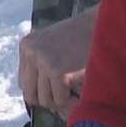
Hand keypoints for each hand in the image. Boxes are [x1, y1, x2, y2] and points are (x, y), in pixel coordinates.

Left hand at [18, 4, 97, 118]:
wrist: (102, 25)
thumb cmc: (83, 37)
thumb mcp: (53, 46)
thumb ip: (41, 64)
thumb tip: (38, 97)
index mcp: (27, 46)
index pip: (23, 83)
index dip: (41, 92)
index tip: (58, 92)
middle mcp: (30, 52)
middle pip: (30, 94)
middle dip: (50, 100)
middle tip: (67, 97)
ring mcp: (42, 61)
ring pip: (45, 100)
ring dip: (62, 101)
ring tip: (75, 94)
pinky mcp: (57, 71)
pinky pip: (60, 99)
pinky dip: (72, 100)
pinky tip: (80, 93)